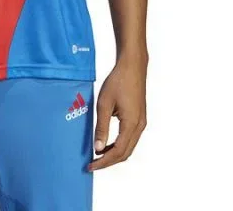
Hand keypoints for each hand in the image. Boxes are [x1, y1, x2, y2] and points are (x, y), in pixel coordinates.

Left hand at [88, 55, 147, 171]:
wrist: (132, 66)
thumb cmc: (118, 81)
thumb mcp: (104, 103)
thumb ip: (101, 127)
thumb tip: (98, 148)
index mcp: (132, 124)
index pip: (118, 152)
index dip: (104, 162)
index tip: (91, 166)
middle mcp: (139, 126)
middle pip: (125, 153)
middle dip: (109, 161)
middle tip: (92, 163)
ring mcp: (141, 122)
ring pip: (128, 147)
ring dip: (114, 154)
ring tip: (97, 155)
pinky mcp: (139, 118)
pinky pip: (130, 139)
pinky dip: (119, 145)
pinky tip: (107, 143)